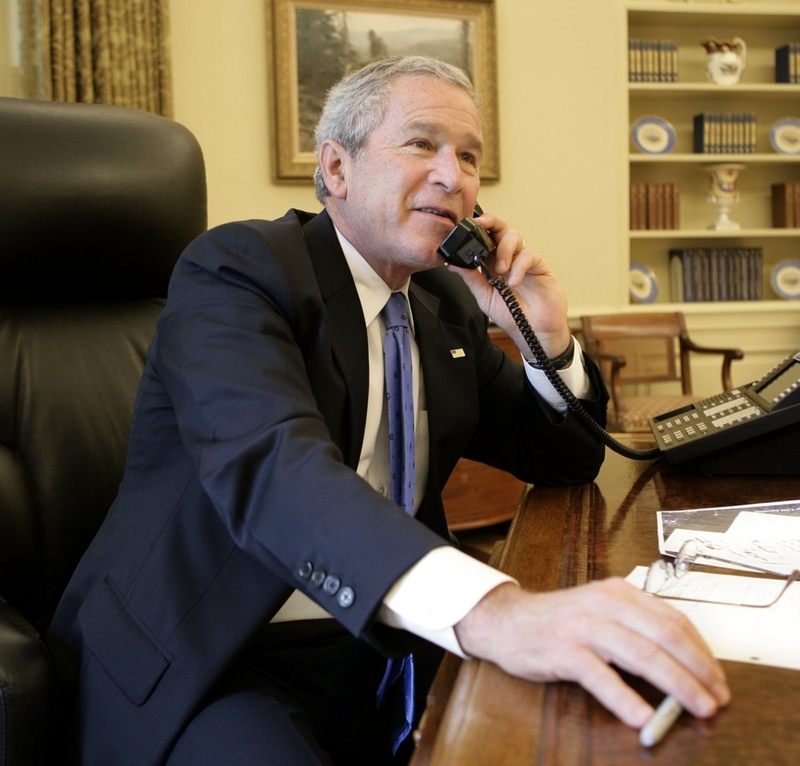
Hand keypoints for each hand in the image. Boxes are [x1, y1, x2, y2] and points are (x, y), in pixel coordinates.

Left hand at [446, 212, 571, 359]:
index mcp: (492, 263)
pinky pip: (528, 256)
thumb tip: (452, 265)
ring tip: (500, 271)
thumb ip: (471, 279)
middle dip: (491, 222)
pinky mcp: (539, 266)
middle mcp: (508, 258)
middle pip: (500, 229)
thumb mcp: (485, 298)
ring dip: (504, 249)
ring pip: (514, 237)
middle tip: (481, 225)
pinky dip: (519, 267)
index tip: (464, 225)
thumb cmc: (512, 316)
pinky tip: (513, 282)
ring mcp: (524, 260)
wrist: (534, 332)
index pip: (484, 238)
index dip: (476, 229)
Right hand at [454, 580, 730, 728]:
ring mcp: (584, 625)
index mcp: (619, 592)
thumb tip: (681, 664)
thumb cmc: (558, 622)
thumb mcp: (600, 613)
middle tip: (717, 699)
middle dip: (698, 670)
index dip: (701, 651)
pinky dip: (625, 698)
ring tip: (696, 708)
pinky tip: (643, 717)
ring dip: (676, 685)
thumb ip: (634, 629)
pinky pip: (602, 677)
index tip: (717, 678)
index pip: (673, 619)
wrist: (506, 620)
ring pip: (642, 654)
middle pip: (665, 636)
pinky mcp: (564, 650)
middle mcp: (605, 604)